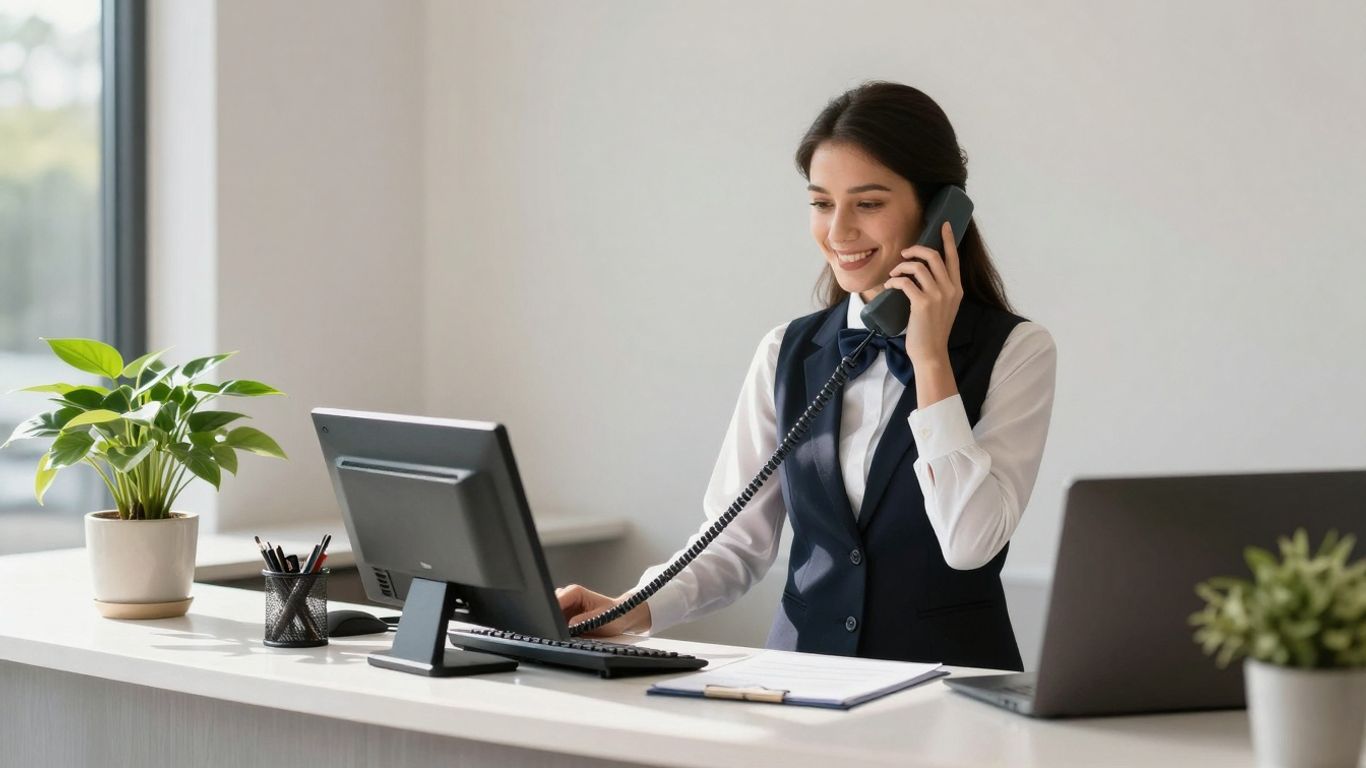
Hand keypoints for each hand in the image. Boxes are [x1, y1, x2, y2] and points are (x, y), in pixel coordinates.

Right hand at [556, 584, 651, 636]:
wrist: (623, 616)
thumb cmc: (615, 614)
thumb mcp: (600, 619)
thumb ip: (582, 622)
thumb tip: (568, 626)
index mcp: (575, 592)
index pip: (555, 601)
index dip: (552, 614)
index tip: (553, 625)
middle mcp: (569, 595)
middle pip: (551, 608)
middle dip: (554, 620)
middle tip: (564, 631)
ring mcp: (566, 605)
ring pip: (552, 615)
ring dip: (557, 624)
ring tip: (571, 631)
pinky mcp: (566, 614)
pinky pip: (557, 621)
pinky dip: (560, 627)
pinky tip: (570, 632)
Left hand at [884, 221, 962, 365]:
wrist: (931, 353)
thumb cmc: (932, 330)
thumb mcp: (943, 307)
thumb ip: (939, 289)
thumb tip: (919, 271)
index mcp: (957, 289)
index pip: (954, 258)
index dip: (948, 239)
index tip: (944, 225)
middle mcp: (950, 289)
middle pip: (934, 256)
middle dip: (916, 249)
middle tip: (904, 253)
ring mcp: (938, 296)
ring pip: (918, 266)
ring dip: (902, 266)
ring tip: (894, 274)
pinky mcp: (923, 304)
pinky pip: (905, 282)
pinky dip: (895, 281)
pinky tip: (890, 286)